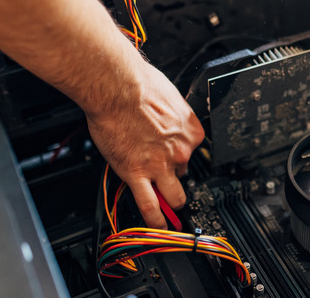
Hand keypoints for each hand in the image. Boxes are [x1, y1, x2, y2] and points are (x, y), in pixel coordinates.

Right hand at [86, 61, 204, 228]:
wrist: (116, 86)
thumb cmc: (138, 83)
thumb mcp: (168, 95)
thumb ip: (170, 113)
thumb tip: (165, 113)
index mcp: (190, 130)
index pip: (192, 151)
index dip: (180, 154)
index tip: (174, 157)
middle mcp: (179, 150)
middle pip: (184, 173)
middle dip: (175, 176)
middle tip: (166, 178)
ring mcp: (159, 165)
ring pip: (174, 196)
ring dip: (171, 204)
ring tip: (168, 213)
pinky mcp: (136, 174)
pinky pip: (149, 206)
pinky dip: (154, 220)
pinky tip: (156, 226)